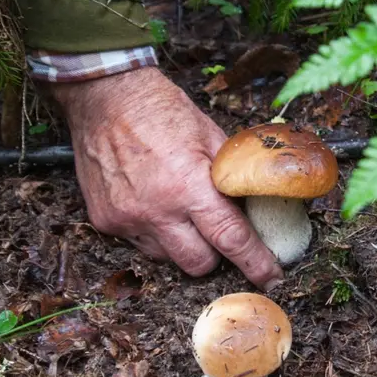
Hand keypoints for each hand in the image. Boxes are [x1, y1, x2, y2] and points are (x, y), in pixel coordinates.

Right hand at [49, 66, 282, 288]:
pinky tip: (153, 203)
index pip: (230, 238)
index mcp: (188, 186)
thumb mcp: (210, 135)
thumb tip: (254, 205)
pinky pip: (139, 244)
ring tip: (180, 210)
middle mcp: (156, 210)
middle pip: (198, 264)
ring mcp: (127, 219)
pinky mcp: (104, 222)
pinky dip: (153, 232)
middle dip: (215, 255)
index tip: (271, 277)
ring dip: (181, 244)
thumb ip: (231, 175)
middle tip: (218, 232)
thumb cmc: (162, 111)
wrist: (106, 99)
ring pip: (167, 258)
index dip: (255, 263)